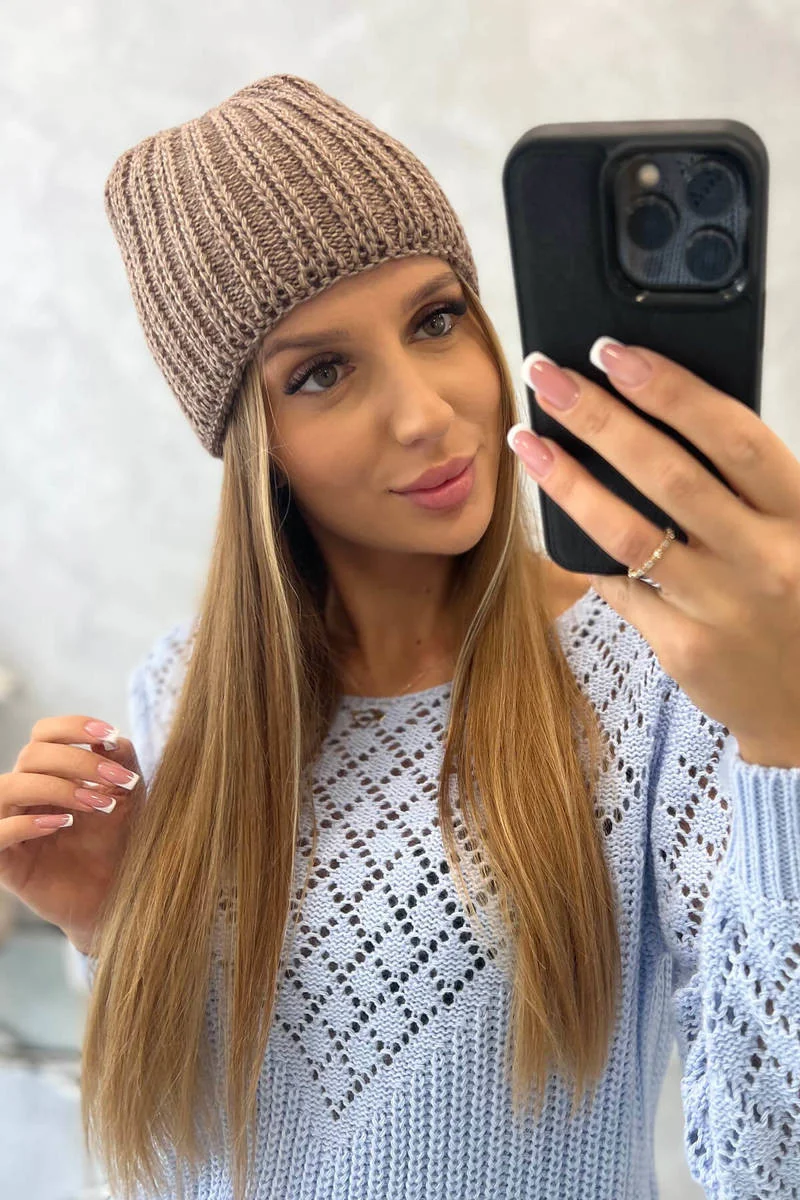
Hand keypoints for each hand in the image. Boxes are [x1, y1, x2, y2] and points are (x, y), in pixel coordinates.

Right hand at [0, 716, 144, 950]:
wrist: (118, 895)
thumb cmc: (118, 842)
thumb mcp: (128, 796)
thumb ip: (121, 761)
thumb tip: (109, 737)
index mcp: (49, 773)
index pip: (43, 734)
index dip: (72, 726)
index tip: (109, 734)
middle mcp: (25, 795)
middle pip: (31, 755)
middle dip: (79, 761)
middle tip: (120, 779)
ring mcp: (10, 826)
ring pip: (8, 787)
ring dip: (56, 787)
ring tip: (98, 803)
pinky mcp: (5, 862)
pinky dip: (26, 823)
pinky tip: (63, 824)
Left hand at [508, 338, 799, 768]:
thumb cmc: (799, 592)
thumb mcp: (798, 528)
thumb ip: (749, 482)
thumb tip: (659, 410)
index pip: (734, 437)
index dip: (672, 391)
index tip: (613, 354)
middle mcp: (765, 558)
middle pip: (669, 475)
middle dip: (599, 418)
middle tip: (546, 377)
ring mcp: (722, 607)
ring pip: (629, 533)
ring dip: (569, 482)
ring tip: (525, 441)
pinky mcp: (685, 648)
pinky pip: (621, 588)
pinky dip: (585, 552)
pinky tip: (553, 520)